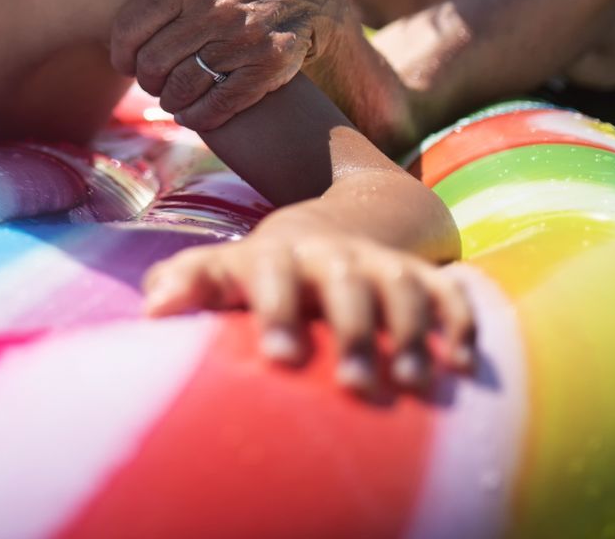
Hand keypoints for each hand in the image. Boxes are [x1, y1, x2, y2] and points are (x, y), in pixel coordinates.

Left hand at [112, 0, 347, 131]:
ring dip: (170, 99)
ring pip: (182, 86)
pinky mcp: (269, 65)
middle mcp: (216, 8)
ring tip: (171, 95)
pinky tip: (193, 114)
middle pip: (153, 62)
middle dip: (145, 79)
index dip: (120, 51)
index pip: (132, 25)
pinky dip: (199, 116)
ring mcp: (244, 39)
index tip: (123, 61)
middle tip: (150, 80)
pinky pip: (219, 104)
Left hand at [142, 233, 475, 394]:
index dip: (278, 308)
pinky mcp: (423, 278)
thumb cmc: (262, 272)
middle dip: (352, 331)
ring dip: (410, 334)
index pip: (275, 272)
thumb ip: (187, 282)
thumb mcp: (223, 271)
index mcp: (280, 255)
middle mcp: (335, 255)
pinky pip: (451, 295)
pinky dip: (461, 326)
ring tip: (409, 383)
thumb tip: (153, 309)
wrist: (331, 227)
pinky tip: (461, 368)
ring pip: (404, 290)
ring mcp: (383, 263)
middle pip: (346, 284)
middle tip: (353, 386)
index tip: (279, 356)